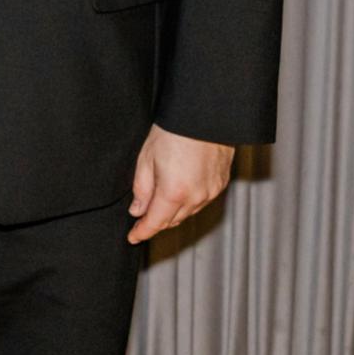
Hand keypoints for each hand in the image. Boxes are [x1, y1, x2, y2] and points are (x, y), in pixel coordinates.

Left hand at [127, 124, 233, 243]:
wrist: (205, 117)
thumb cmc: (173, 132)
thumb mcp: (146, 158)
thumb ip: (141, 189)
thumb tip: (137, 210)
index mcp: (174, 192)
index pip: (155, 223)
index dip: (142, 232)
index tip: (133, 237)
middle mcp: (196, 197)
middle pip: (172, 220)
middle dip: (156, 222)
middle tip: (141, 218)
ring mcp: (211, 192)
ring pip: (188, 213)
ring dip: (172, 212)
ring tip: (158, 203)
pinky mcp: (220, 185)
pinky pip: (201, 202)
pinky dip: (188, 202)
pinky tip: (179, 192)